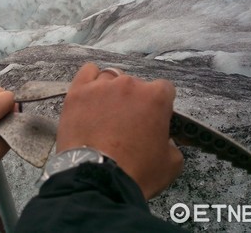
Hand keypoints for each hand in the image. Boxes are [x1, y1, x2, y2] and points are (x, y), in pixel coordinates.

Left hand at [56, 63, 183, 198]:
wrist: (97, 179)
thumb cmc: (136, 172)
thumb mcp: (170, 163)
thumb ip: (172, 143)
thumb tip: (164, 139)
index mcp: (155, 97)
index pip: (164, 89)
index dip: (160, 106)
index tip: (154, 120)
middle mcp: (129, 85)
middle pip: (136, 85)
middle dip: (135, 102)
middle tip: (128, 124)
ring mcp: (101, 87)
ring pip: (111, 79)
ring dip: (112, 92)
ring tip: (106, 114)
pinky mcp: (78, 92)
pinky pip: (87, 72)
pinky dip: (91, 80)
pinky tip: (91, 94)